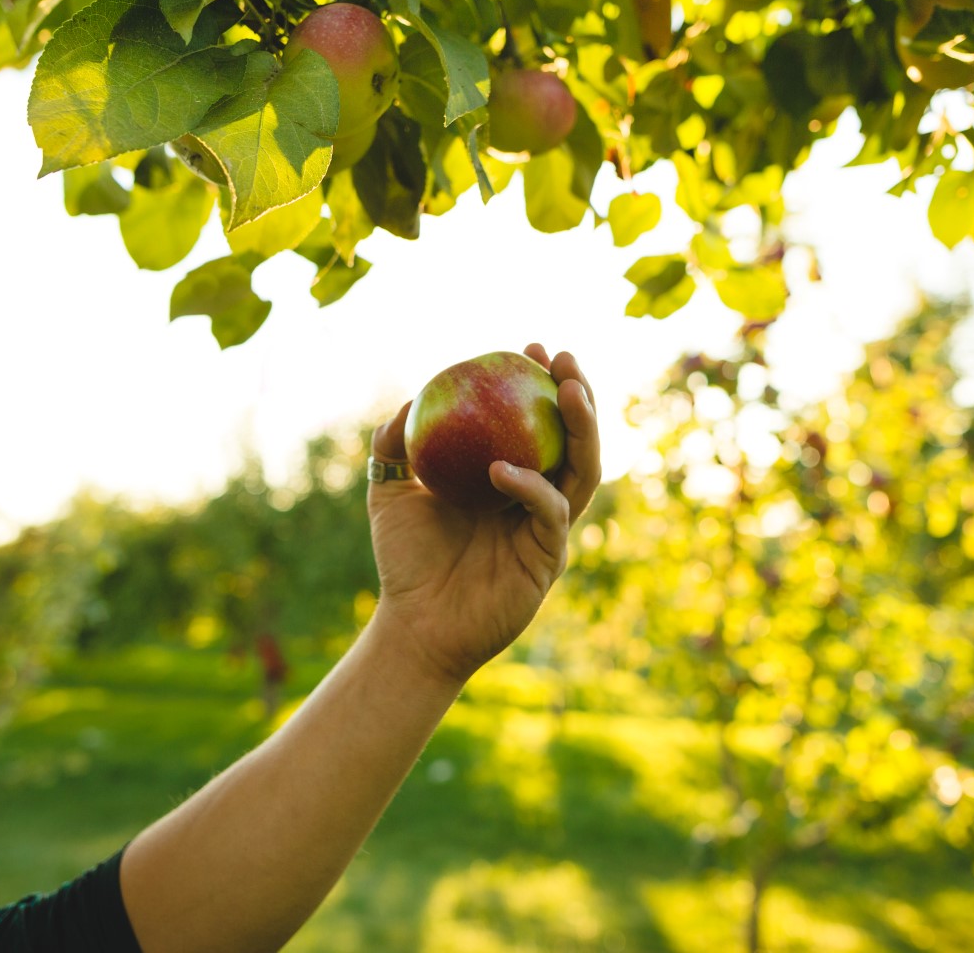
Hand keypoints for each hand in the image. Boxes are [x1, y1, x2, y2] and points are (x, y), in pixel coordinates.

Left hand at [366, 344, 600, 687]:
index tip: (529, 348)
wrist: (413, 625)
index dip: (543, 384)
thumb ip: (395, 446)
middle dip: (580, 395)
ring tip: (568, 390)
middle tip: (564, 358)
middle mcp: (538, 501)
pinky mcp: (547, 560)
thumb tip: (411, 398)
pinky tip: (502, 468)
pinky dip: (531, 486)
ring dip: (582, 429)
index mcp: (513, 480)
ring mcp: (548, 530)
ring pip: (583, 472)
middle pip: (576, 441)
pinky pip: (549, 514)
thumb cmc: (405, 561)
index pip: (539, 424)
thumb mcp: (390, 492)